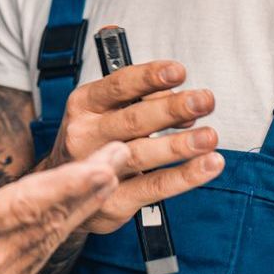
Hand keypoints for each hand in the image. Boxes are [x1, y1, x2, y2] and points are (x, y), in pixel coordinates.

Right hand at [0, 99, 126, 273]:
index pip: (24, 206)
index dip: (69, 183)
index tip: (102, 163)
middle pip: (49, 223)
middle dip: (90, 188)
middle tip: (122, 155)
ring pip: (47, 244)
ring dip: (81, 210)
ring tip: (108, 178)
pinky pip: (36, 263)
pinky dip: (59, 236)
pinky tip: (74, 217)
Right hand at [43, 60, 222, 233]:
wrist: (65, 191)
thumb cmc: (93, 142)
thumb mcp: (105, 111)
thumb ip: (142, 100)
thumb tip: (182, 101)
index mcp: (84, 105)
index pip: (119, 85)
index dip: (150, 77)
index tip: (178, 71)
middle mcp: (86, 135)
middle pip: (133, 120)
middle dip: (172, 109)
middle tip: (203, 101)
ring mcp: (96, 169)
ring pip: (143, 154)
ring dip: (180, 145)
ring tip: (209, 137)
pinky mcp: (113, 201)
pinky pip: (154, 186)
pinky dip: (185, 176)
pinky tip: (206, 165)